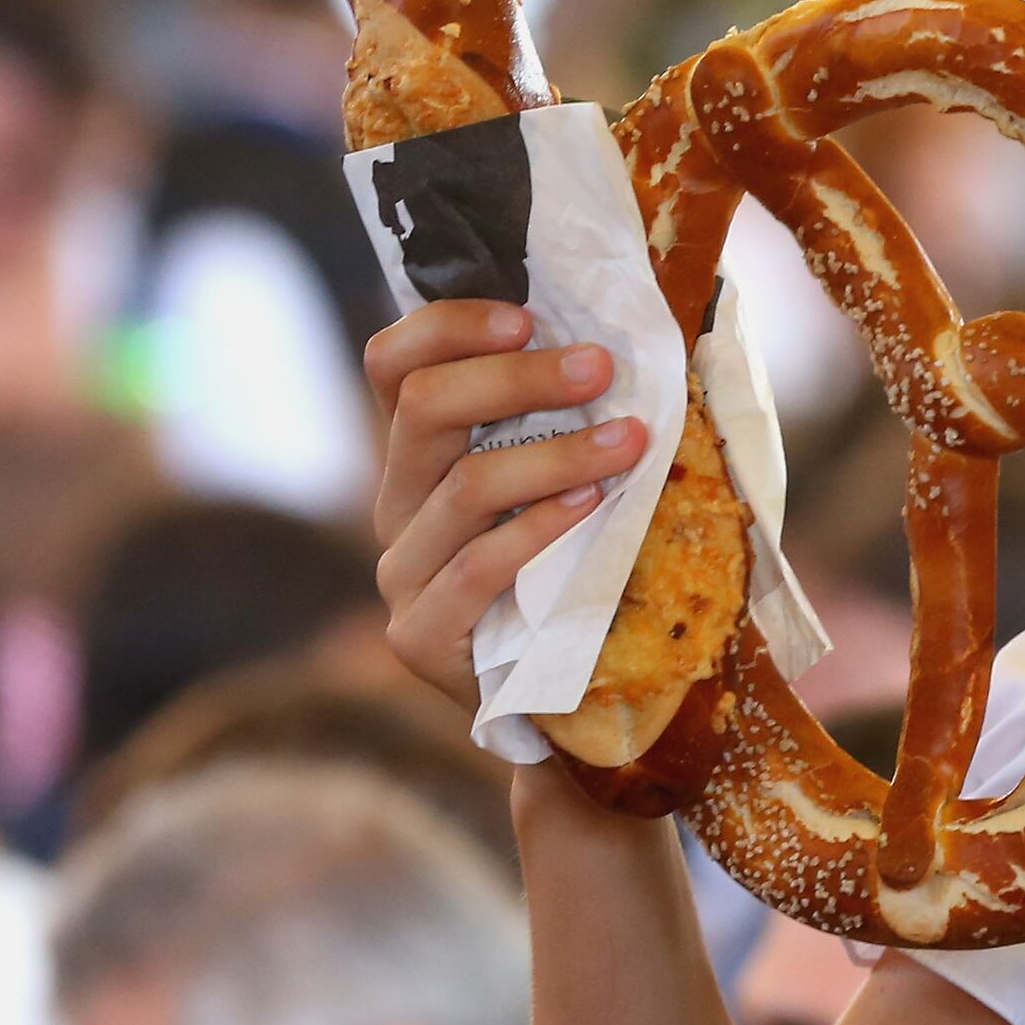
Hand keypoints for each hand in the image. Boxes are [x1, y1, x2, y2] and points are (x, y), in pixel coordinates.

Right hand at [364, 298, 651, 708]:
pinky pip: (478, 567)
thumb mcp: (567, 485)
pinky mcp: (420, 637)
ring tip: (631, 440)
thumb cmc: (582, 576)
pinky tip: (595, 506)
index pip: (393, 364)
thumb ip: (565, 421)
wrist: (569, 707)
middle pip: (425, 408)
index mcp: (417, 456)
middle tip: (601, 367)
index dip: (448, 326)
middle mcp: (395, 506)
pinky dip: (541, 529)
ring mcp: (401, 573)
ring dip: (557, 453)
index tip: (529, 317)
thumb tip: (628, 336)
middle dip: (519, 377)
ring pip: (464, 485)